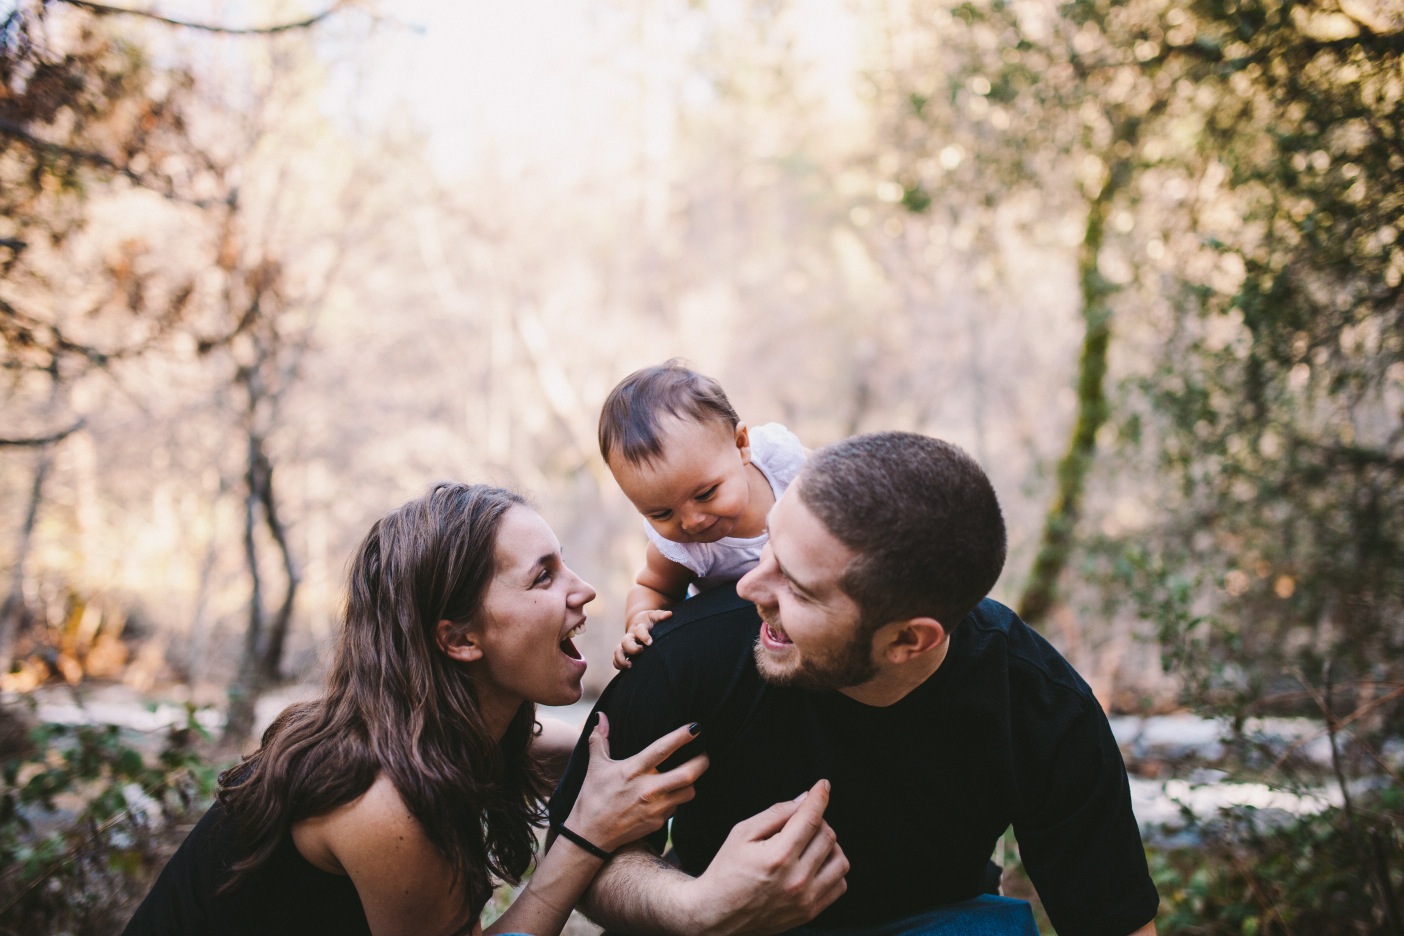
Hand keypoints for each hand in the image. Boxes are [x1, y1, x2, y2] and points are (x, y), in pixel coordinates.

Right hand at [564, 714, 707, 853]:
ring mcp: (655, 808)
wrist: (590, 837)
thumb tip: (601, 715)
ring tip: (689, 773)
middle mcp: (647, 789)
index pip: (662, 749)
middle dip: (702, 761)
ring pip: (689, 792)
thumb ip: (599, 739)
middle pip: (688, 774)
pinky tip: (670, 794)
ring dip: (692, 781)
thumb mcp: (594, 767)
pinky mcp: (658, 823)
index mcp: (633, 771)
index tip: (696, 728)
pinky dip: (677, 799)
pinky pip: (677, 808)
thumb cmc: (592, 798)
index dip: (681, 737)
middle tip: (703, 753)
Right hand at [613, 609, 671, 668]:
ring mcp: (625, 644)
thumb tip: (669, 614)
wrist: (637, 621)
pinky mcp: (623, 651)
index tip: (650, 642)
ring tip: (630, 665)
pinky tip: (624, 669)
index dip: (644, 636)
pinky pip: (615, 658)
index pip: (639, 630)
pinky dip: (617, 664)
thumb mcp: (654, 616)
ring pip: (618, 651)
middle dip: (632, 648)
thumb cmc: (649, 620)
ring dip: (621, 659)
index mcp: (639, 626)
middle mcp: (631, 635)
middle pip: (625, 641)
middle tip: (641, 651)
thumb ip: (661, 615)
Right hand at [680, 780, 848, 935]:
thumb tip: (804, 799)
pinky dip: (831, 869)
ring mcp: (805, 899)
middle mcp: (795, 879)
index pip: (811, 818)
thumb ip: (776, 813)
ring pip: (839, 860)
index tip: (823, 786)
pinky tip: (814, 864)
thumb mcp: (742, 833)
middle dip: (817, 820)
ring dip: (829, 845)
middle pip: (827, 835)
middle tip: (801, 821)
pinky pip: (839, 884)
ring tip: (809, 844)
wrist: (717, 914)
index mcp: (777, 856)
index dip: (820, 796)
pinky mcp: (809, 912)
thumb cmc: (726, 871)